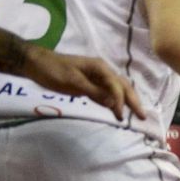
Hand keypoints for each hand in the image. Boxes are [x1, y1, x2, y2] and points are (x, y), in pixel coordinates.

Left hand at [23, 50, 147, 120]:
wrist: (36, 63)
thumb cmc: (53, 70)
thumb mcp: (72, 81)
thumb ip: (94, 92)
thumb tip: (113, 103)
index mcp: (100, 68)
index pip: (116, 86)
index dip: (120, 101)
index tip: (120, 116)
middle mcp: (103, 71)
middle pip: (123, 86)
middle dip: (134, 101)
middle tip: (143, 117)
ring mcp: (97, 77)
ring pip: (118, 89)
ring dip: (127, 101)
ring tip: (136, 115)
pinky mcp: (90, 84)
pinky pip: (107, 93)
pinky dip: (115, 101)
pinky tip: (118, 110)